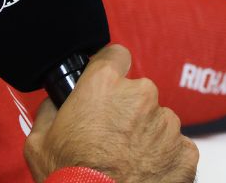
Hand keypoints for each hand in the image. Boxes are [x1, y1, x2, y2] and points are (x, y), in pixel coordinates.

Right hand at [24, 44, 197, 182]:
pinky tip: (143, 172)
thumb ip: (50, 110)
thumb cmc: (69, 178)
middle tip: (109, 135)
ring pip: (158, 120)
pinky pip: (175, 147)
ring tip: (126, 159)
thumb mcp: (38, 140)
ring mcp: (167, 125)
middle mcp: (141, 97)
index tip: (105, 85)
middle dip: (126, 108)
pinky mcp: (186, 153)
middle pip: (138, 91)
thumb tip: (55, 103)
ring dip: (145, 134)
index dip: (109, 69)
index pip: (116, 55)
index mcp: (104, 85)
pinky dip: (163, 157)